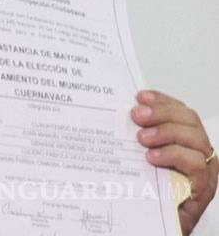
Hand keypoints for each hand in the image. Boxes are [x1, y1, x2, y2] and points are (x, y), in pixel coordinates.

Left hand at [132, 90, 217, 234]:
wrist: (151, 224)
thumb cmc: (146, 191)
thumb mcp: (136, 158)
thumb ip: (133, 138)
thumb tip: (116, 115)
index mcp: (182, 139)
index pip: (178, 110)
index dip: (161, 100)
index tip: (139, 96)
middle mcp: (196, 151)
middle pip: (189, 119)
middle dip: (161, 112)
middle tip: (136, 116)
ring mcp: (203, 169)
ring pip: (195, 138)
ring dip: (166, 132)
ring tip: (142, 138)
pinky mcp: (203, 188)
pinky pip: (196, 164)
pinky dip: (174, 155)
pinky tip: (152, 157)